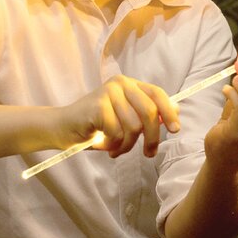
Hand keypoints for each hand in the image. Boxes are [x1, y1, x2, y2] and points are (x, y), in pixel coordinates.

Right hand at [58, 75, 179, 157]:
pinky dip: (114, 145)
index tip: (175, 130)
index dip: (168, 112)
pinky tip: (104, 146)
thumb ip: (145, 114)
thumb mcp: (125, 119)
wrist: (63, 128)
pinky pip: (117, 133)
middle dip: (152, 138)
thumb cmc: (96, 126)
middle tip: (148, 153)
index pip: (157, 93)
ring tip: (117, 149)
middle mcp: (120, 84)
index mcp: (129, 84)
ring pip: (134, 127)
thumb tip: (174, 113)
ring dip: (127, 145)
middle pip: (149, 112)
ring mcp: (108, 93)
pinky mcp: (97, 106)